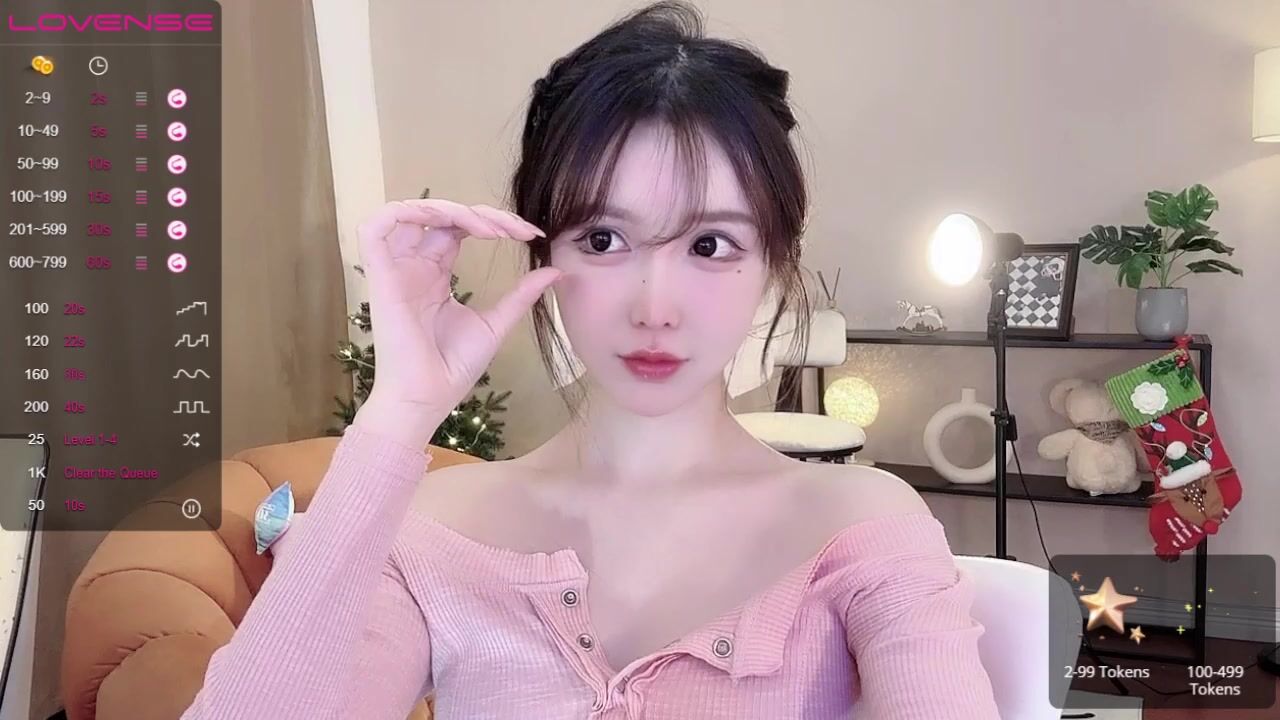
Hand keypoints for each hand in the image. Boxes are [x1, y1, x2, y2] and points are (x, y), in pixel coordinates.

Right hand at [354, 198, 561, 418]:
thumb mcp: (496, 323)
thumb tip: (554, 271)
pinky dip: (403, 211)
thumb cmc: (454, 367)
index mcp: (436, 275)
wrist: (429, 396)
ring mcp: (396, 270)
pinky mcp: (380, 277)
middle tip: (516, 229)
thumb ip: (520, 294)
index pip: (460, 229)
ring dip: (448, 208)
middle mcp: (415, 267)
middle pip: (442, 217)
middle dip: (482, 214)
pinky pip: (374, 229)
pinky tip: (444, 219)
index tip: (532, 234)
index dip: (493, 222)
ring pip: (409, 213)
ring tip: (487, 227)